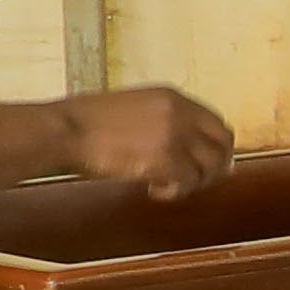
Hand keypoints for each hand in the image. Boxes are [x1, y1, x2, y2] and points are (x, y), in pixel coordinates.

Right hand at [54, 84, 232, 195]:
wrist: (66, 130)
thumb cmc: (86, 122)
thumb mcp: (132, 107)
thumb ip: (161, 120)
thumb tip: (180, 144)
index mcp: (172, 97)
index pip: (215, 122)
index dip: (216, 145)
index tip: (208, 161)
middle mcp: (180, 113)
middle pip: (223, 143)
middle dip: (216, 165)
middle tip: (200, 181)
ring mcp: (175, 136)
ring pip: (209, 166)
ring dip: (194, 182)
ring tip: (169, 186)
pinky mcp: (165, 159)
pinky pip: (187, 183)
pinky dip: (174, 192)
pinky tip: (153, 191)